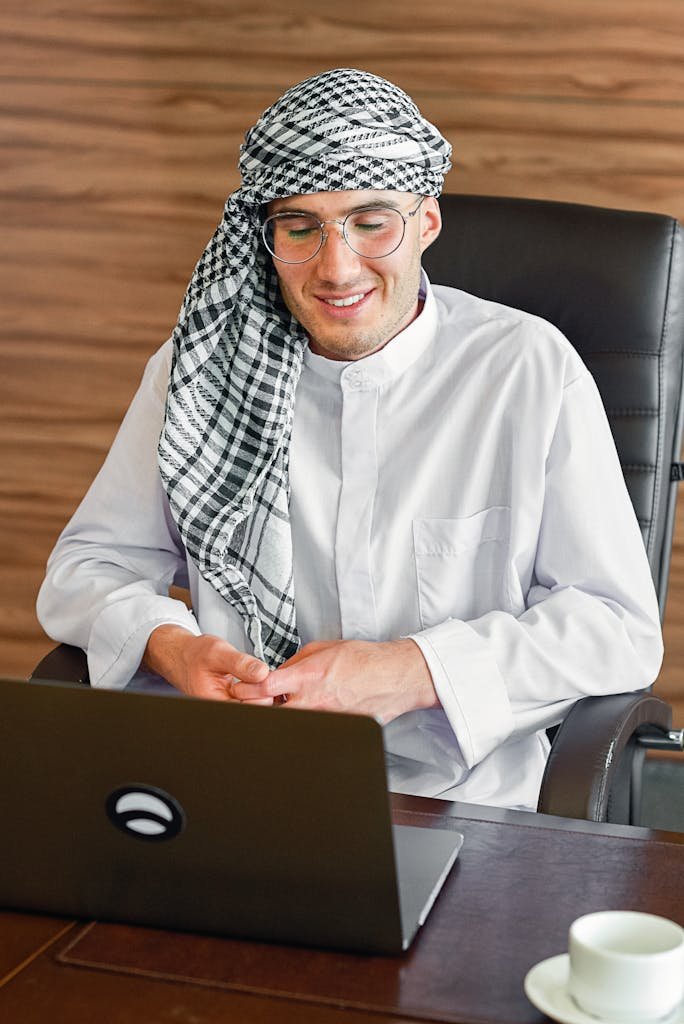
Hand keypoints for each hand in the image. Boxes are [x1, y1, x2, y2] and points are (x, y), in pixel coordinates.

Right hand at [142, 624, 270, 702]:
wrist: (182, 656)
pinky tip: (253, 677)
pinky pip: (252, 700)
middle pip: (255, 709)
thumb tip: (263, 673)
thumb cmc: (195, 654)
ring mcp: (228, 706)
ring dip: (261, 689)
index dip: (262, 693)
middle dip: (263, 691)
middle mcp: (222, 708)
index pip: (249, 709)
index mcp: (216, 702)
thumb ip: (240, 663)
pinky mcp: (234, 702)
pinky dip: (257, 688)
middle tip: (261, 673)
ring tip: (255, 673)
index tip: (263, 676)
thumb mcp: (218, 652)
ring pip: (255, 704)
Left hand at [229, 638, 438, 722]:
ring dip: (281, 717)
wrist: (394, 676)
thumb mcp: (323, 649)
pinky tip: (306, 714)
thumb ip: (296, 663)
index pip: (263, 687)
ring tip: (285, 707)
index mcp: (307, 676)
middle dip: (257, 709)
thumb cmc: (363, 659)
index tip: (242, 688)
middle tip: (255, 703)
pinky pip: (311, 729)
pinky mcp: (335, 729)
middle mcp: (312, 700)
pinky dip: (304, 723)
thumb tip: (278, 673)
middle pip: (269, 713)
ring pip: (289, 724)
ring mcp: (323, 718)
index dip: (246, 689)